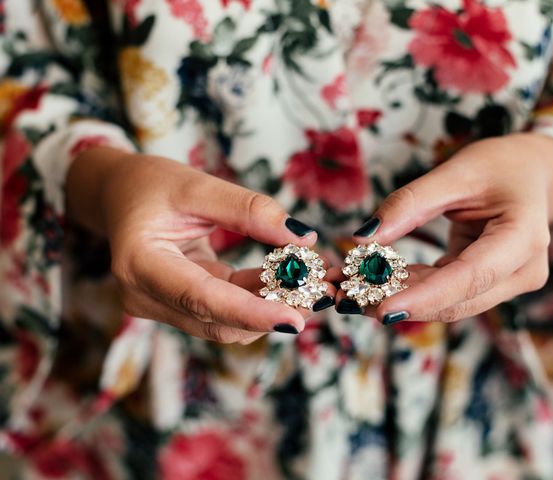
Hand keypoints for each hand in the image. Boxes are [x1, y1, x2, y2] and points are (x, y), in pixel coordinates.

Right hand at [67, 147, 334, 342]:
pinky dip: (260, 298)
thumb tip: (302, 238)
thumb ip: (248, 209)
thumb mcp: (196, 184)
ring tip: (316, 283)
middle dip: (275, 310)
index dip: (252, 313)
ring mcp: (162, 306)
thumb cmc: (149, 184)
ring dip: (273, 307)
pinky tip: (291, 281)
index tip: (297, 319)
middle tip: (325, 291)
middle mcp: (147, 297)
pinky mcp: (180, 305)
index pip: (202, 299)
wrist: (120, 195)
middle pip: (220, 320)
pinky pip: (226, 310)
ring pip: (227, 322)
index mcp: (140, 264)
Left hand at [341, 133, 552, 323]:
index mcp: (524, 236)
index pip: (471, 276)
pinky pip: (445, 294)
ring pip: (448, 304)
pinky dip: (409, 290)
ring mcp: (509, 282)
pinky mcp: (489, 285)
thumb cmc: (500, 165)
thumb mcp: (455, 171)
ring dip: (398, 299)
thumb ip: (409, 203)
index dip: (425, 295)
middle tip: (346, 297)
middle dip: (400, 301)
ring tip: (348, 292)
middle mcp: (523, 270)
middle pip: (456, 299)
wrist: (529, 173)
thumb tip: (362, 238)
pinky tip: (372, 284)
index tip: (381, 307)